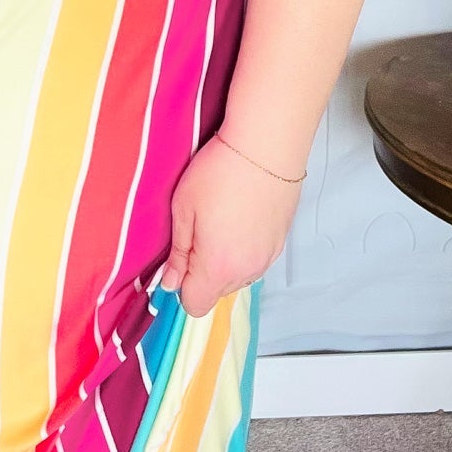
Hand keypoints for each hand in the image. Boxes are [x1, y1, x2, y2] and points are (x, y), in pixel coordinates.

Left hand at [158, 133, 303, 317]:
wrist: (265, 146)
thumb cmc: (219, 172)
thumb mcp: (183, 209)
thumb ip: (178, 253)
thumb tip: (171, 282)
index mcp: (217, 267)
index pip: (194, 305)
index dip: (182, 285)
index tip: (179, 258)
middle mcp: (246, 270)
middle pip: (217, 292)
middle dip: (203, 271)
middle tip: (199, 230)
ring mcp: (267, 258)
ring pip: (237, 276)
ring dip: (225, 260)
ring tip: (222, 220)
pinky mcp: (280, 243)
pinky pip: (255, 260)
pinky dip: (245, 248)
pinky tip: (240, 217)